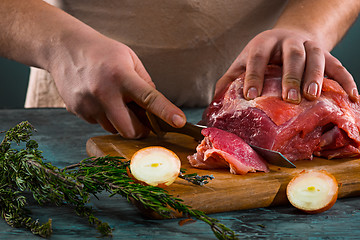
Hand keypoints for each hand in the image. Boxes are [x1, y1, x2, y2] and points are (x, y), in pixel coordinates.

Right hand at [48, 34, 185, 137]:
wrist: (64, 48)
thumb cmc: (102, 52)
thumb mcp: (129, 58)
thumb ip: (144, 82)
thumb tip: (155, 105)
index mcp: (122, 76)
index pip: (149, 98)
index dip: (166, 112)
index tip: (179, 122)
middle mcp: (104, 92)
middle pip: (129, 129)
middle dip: (140, 130)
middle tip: (143, 122)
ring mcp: (88, 104)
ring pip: (113, 129)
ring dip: (121, 123)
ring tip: (116, 102)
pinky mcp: (77, 110)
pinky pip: (98, 123)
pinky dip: (104, 117)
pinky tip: (99, 100)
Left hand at [215, 28, 358, 102]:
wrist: (288, 37)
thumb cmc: (262, 56)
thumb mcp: (244, 62)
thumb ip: (230, 80)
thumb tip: (214, 103)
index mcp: (263, 43)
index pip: (257, 58)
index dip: (253, 76)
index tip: (250, 96)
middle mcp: (287, 42)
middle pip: (291, 55)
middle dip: (290, 76)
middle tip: (289, 98)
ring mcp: (309, 46)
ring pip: (315, 57)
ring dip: (315, 77)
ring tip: (312, 96)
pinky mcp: (325, 54)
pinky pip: (338, 66)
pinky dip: (346, 81)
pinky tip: (351, 97)